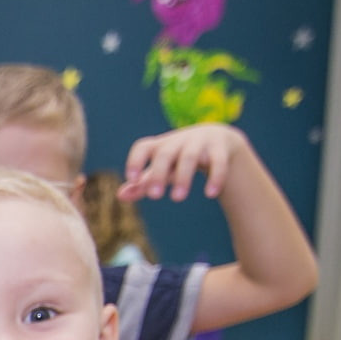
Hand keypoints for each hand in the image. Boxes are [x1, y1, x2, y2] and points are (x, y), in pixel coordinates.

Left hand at [118, 123, 247, 202]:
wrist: (218, 141)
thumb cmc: (180, 157)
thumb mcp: (163, 169)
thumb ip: (143, 182)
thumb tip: (120, 196)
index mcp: (161, 146)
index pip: (143, 147)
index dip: (136, 161)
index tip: (132, 178)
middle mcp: (178, 142)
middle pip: (165, 154)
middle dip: (158, 174)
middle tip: (154, 196)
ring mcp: (200, 143)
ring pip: (189, 157)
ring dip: (183, 177)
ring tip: (177, 198)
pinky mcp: (220, 149)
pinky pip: (218, 162)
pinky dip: (215, 177)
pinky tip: (211, 194)